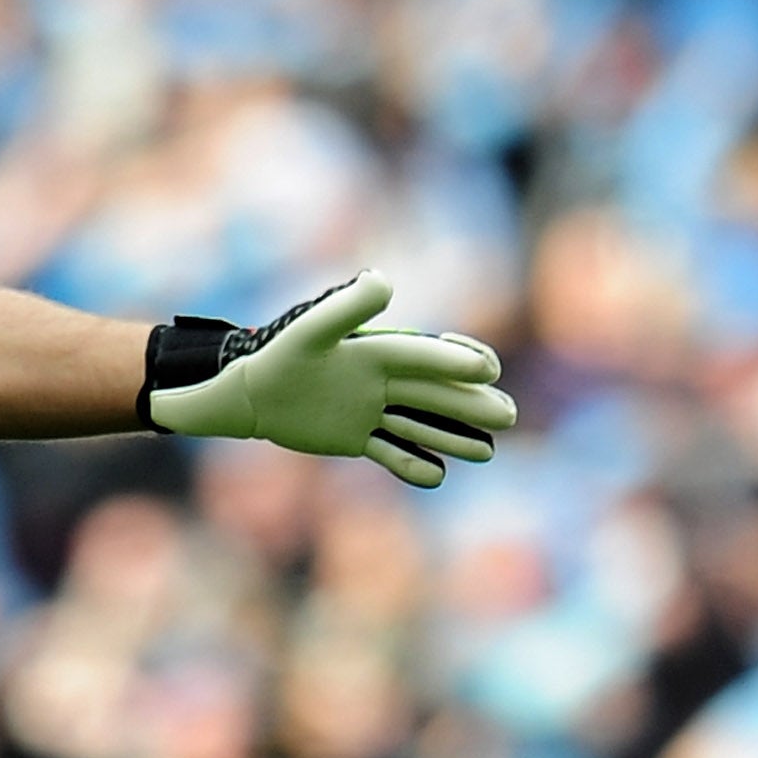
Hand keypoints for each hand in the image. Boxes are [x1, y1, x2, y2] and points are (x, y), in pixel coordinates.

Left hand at [142, 272, 515, 488]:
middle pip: (435, 393)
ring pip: (422, 424)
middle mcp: (381, 381)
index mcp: (377, 352)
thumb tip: (386, 282)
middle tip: (507, 414)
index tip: (485, 369)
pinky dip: (411, 464)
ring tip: (488, 450)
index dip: (455, 361)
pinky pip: (392, 452)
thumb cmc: (279, 358)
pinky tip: (436, 476)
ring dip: (454, 436)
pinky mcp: (357, 438)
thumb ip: (347, 307)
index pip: (424, 357)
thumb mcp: (311, 332)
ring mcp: (372, 411)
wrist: (250, 396)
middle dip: (470, 403)